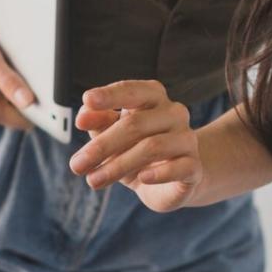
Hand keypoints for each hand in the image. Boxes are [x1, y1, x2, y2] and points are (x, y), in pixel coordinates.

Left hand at [68, 80, 201, 211]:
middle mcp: (174, 112)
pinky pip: (179, 167)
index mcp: (153, 97)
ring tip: (94, 180)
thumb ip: (98, 123)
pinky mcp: (194, 166)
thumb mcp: (111, 136)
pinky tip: (142, 179)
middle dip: (102, 146)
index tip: (88, 100)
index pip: (131, 90)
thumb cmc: (135, 150)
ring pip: (152, 146)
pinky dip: (159, 173)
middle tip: (77, 165)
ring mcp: (187, 138)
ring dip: (118, 165)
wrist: (170, 181)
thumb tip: (83, 116)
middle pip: (135, 123)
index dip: (110, 95)